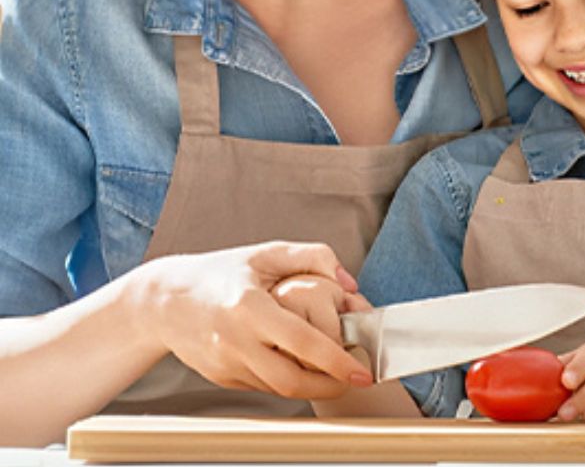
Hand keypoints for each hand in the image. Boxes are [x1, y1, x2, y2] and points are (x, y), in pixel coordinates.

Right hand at [136, 241, 373, 399]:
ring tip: (336, 375)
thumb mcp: (266, 253)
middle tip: (355, 381)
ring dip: (311, 387)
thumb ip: (313, 257)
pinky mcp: (221, 377)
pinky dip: (286, 381)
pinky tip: (302, 368)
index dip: (336, 360)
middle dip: (329, 386)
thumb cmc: (220, 272)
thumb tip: (348, 281)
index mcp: (249, 306)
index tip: (361, 370)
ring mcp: (226, 363)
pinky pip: (262, 386)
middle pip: (291, 380)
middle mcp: (235, 340)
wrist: (165, 300)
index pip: (302, 341)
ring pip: (278, 389)